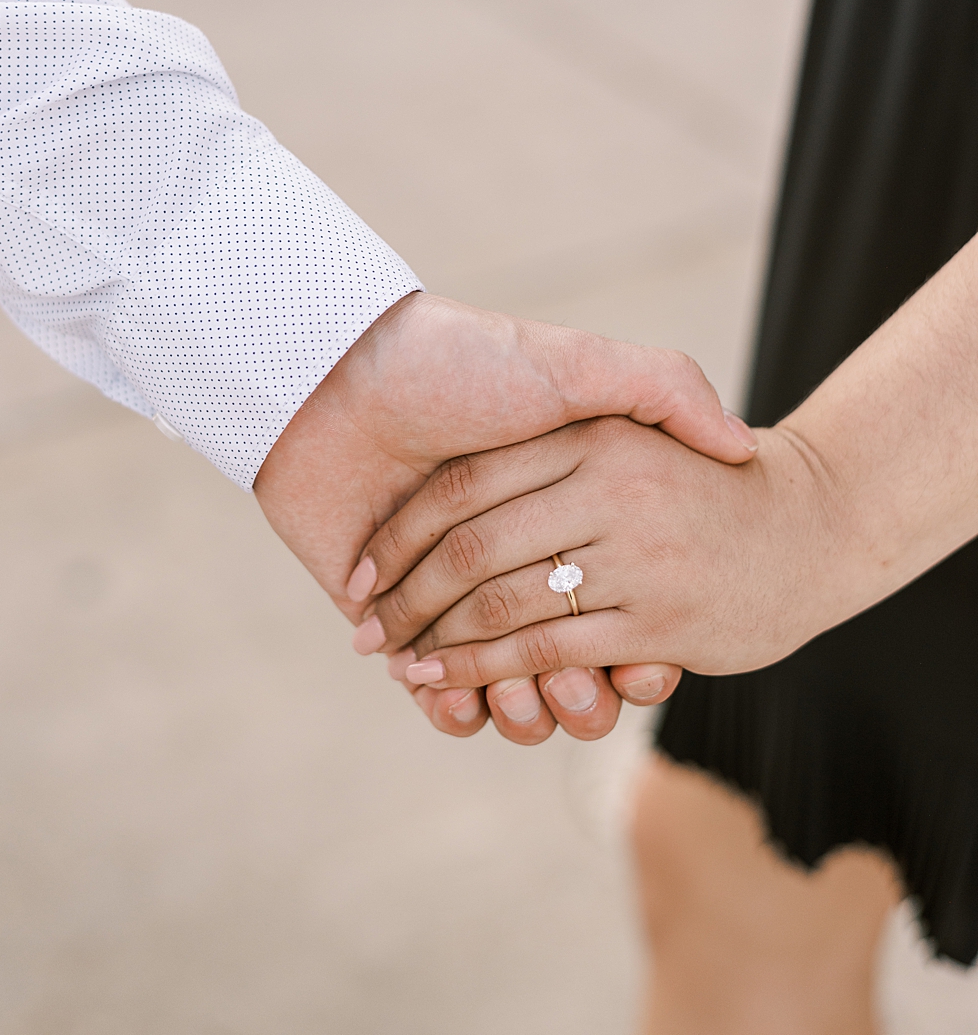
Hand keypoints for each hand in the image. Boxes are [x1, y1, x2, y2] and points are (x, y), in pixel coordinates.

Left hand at [253, 291, 751, 740]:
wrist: (328, 374)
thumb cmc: (460, 358)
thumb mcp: (571, 362)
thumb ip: (658, 386)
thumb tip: (738, 446)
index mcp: (566, 498)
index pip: (617, 592)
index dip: (639, 638)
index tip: (655, 666)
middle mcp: (519, 544)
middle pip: (563, 641)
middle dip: (574, 685)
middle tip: (586, 695)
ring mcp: (456, 581)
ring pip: (508, 669)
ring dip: (516, 703)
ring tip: (523, 709)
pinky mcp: (396, 609)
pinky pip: (439, 678)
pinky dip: (451, 700)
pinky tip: (457, 703)